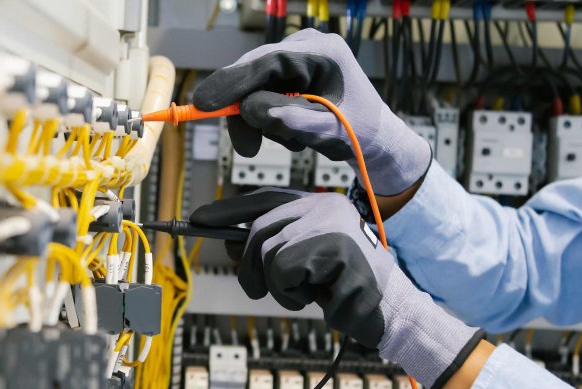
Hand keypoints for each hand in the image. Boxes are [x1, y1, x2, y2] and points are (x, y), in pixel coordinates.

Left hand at [189, 188, 483, 388]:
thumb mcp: (304, 263)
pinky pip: (284, 272)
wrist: (392, 310)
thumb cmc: (345, 287)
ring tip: (304, 293)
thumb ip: (273, 248)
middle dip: (247, 265)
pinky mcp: (335, 250)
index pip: (265, 199)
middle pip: (259, 231)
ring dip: (276, 286)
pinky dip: (291, 294)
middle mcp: (325, 206)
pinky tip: (318, 296)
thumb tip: (229, 242)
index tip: (197, 219)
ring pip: (268, 253)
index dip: (228, 210)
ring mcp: (331, 226)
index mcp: (320, 204)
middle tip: (254, 289)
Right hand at [192, 29, 430, 195]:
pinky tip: (291, 132)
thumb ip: (292, 119)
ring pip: (255, 87)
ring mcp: (298, 59)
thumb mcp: (328, 130)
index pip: (265, 62)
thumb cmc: (362, 133)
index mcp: (323, 51)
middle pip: (254, 73)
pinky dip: (268, 117)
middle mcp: (307, 47)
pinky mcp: (291, 74)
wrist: (377, 140)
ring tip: (292, 142)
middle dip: (246, 112)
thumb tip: (253, 109)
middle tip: (247, 148)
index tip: (203, 104)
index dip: (231, 82)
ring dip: (262, 120)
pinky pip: (262, 93)